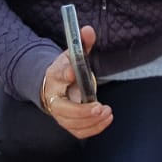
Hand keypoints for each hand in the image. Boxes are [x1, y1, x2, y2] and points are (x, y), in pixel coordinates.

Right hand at [39, 24, 111, 138]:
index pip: (57, 74)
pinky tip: (105, 120)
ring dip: (91, 121)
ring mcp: (60, 113)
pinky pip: (79, 132)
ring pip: (72, 124)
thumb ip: (82, 43)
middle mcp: (54, 97)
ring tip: (107, 112)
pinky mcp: (68, 123)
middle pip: (62, 109)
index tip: (73, 73)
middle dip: (81, 111)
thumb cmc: (66, 70)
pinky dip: (93, 129)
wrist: (54, 86)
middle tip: (98, 106)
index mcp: (54, 76)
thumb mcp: (73, 54)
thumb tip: (88, 30)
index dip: (65, 74)